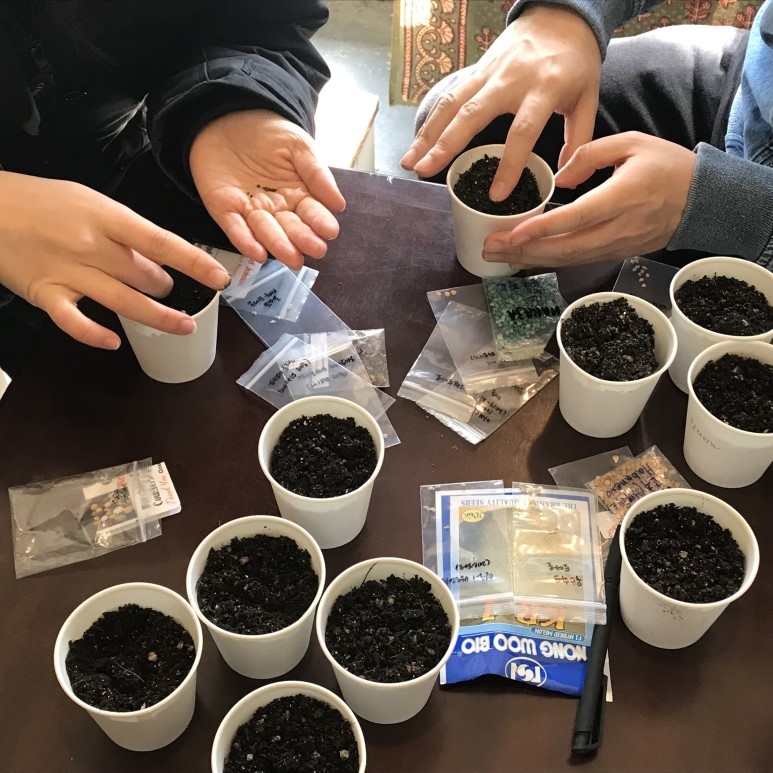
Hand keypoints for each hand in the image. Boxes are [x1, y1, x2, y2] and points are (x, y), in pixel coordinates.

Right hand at [0, 171, 230, 349]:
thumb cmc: (40, 202)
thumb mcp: (88, 201)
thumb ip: (124, 228)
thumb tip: (159, 255)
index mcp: (106, 216)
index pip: (162, 242)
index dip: (195, 263)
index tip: (219, 278)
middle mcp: (91, 245)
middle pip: (146, 277)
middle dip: (165, 287)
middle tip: (166, 288)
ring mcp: (68, 272)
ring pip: (124, 303)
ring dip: (158, 317)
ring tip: (181, 325)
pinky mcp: (45, 294)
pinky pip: (75, 322)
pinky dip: (94, 335)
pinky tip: (114, 342)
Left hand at [189, 109, 345, 269]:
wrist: (228, 116)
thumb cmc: (268, 132)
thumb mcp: (299, 146)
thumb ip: (317, 173)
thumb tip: (338, 203)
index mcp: (298, 195)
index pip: (312, 213)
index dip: (320, 222)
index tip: (330, 230)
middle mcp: (276, 209)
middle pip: (291, 228)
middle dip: (303, 239)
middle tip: (315, 249)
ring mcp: (250, 211)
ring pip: (266, 232)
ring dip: (279, 246)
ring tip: (293, 258)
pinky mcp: (225, 209)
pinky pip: (235, 228)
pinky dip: (245, 241)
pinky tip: (257, 252)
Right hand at [400, 5, 600, 199]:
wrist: (561, 16)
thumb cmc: (575, 62)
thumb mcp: (587, 98)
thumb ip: (578, 140)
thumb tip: (565, 180)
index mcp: (545, 86)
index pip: (523, 130)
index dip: (510, 165)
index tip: (496, 194)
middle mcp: (511, 78)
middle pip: (472, 114)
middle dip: (446, 145)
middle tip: (425, 171)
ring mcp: (489, 71)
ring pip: (452, 103)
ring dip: (427, 133)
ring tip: (409, 162)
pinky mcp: (476, 69)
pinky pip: (449, 95)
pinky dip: (431, 120)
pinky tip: (418, 142)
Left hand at [482, 132, 696, 268]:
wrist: (702, 200)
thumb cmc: (667, 166)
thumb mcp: (632, 142)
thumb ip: (590, 154)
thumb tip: (559, 179)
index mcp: (623, 196)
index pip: (576, 218)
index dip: (542, 229)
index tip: (513, 234)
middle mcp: (619, 227)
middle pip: (565, 248)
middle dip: (523, 251)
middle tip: (489, 248)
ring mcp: (618, 246)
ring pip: (568, 260)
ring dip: (530, 260)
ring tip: (497, 256)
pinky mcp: (616, 254)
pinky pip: (577, 260)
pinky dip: (548, 260)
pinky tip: (525, 257)